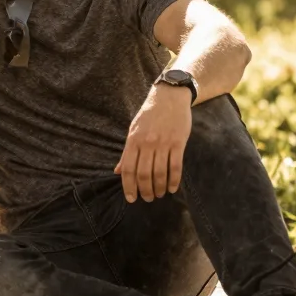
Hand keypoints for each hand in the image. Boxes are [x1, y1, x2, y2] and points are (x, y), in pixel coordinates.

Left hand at [114, 85, 192, 202]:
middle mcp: (147, 143)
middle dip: (145, 190)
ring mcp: (163, 143)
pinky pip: (176, 166)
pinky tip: (172, 188)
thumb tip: (118, 171)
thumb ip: (127, 152)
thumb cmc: (149, 115)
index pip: (128, 169)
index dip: (129, 186)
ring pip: (160, 173)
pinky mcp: (178, 142)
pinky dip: (174, 180)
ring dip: (159, 188)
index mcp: (133, 140)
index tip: (131, 199)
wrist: (169, 97)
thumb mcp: (133, 130)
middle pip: (144, 174)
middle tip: (148, 198)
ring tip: (160, 194)